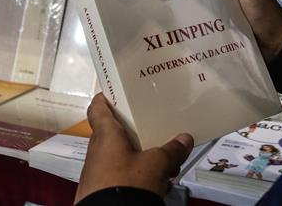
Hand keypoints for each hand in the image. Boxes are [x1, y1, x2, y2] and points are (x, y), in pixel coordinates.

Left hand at [75, 94, 193, 203]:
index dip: (107, 97)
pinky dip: (136, 176)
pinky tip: (156, 183)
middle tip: (154, 128)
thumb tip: (184, 139)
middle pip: (114, 132)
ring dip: (139, 157)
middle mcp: (97, 150)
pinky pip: (120, 176)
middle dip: (135, 131)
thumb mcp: (156, 164)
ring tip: (163, 163)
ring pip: (120, 156)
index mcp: (106, 135)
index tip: (118, 91)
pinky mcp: (101, 190)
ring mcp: (97, 171)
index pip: (98, 107)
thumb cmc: (126, 184)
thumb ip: (171, 151)